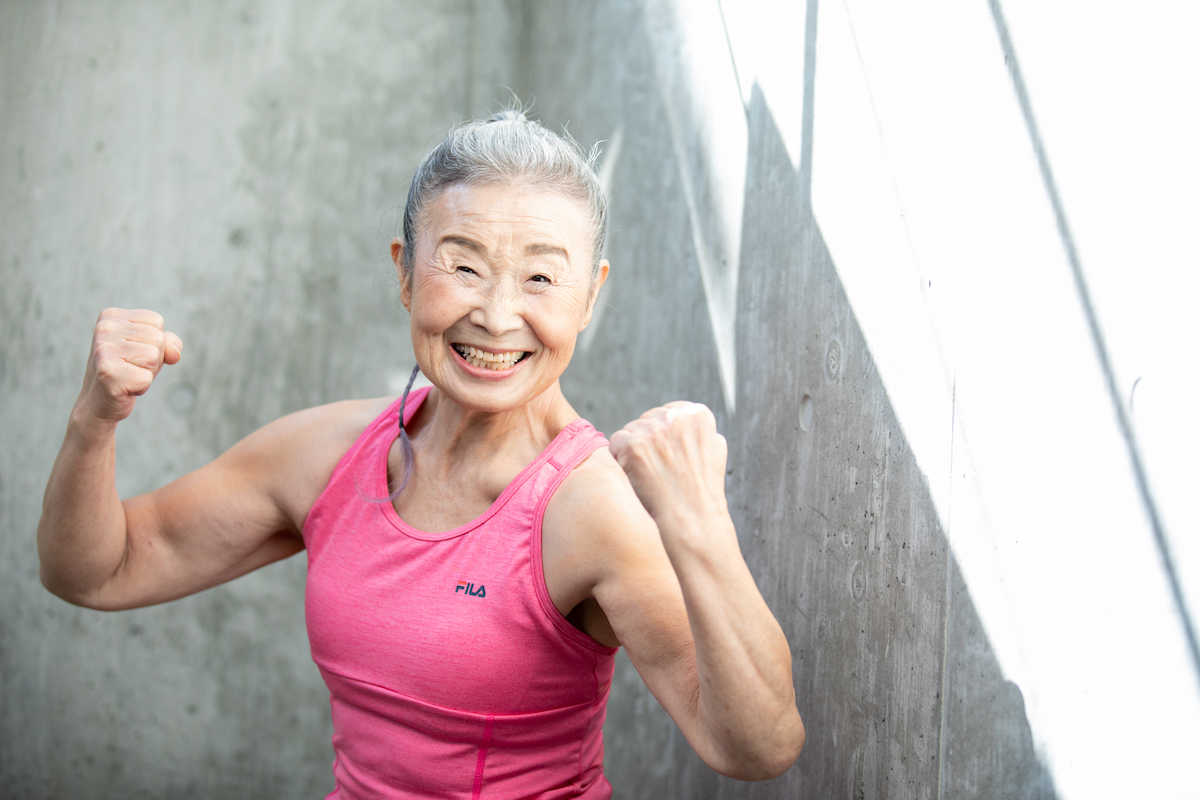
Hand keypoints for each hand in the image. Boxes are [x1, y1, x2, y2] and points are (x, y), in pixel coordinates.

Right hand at [76, 308, 182, 425]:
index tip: (133, 354)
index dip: (154, 343)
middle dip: (153, 359)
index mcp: (112, 316)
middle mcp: (105, 328)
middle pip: (158, 338)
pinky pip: (146, 378)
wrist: (98, 402)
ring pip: (154, 356)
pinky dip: (141, 387)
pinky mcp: (107, 371)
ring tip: (127, 376)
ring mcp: (104, 349)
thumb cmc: (127, 370)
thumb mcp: (150, 349)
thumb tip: (174, 353)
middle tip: (130, 368)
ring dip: (147, 373)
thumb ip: (169, 343)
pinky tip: (124, 387)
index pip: (157, 321)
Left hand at [609, 401, 728, 524]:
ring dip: (634, 449)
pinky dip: (620, 458)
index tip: (670, 455)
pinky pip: (616, 442)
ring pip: (631, 430)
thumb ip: (700, 429)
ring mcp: (654, 430)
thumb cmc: (701, 489)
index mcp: (698, 414)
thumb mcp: (715, 450)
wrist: (691, 517)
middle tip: (660, 467)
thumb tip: (684, 416)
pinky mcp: (634, 445)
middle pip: (647, 419)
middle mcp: (676, 417)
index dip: (665, 436)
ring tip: (652, 473)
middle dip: (649, 440)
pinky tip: (637, 474)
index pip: (668, 412)